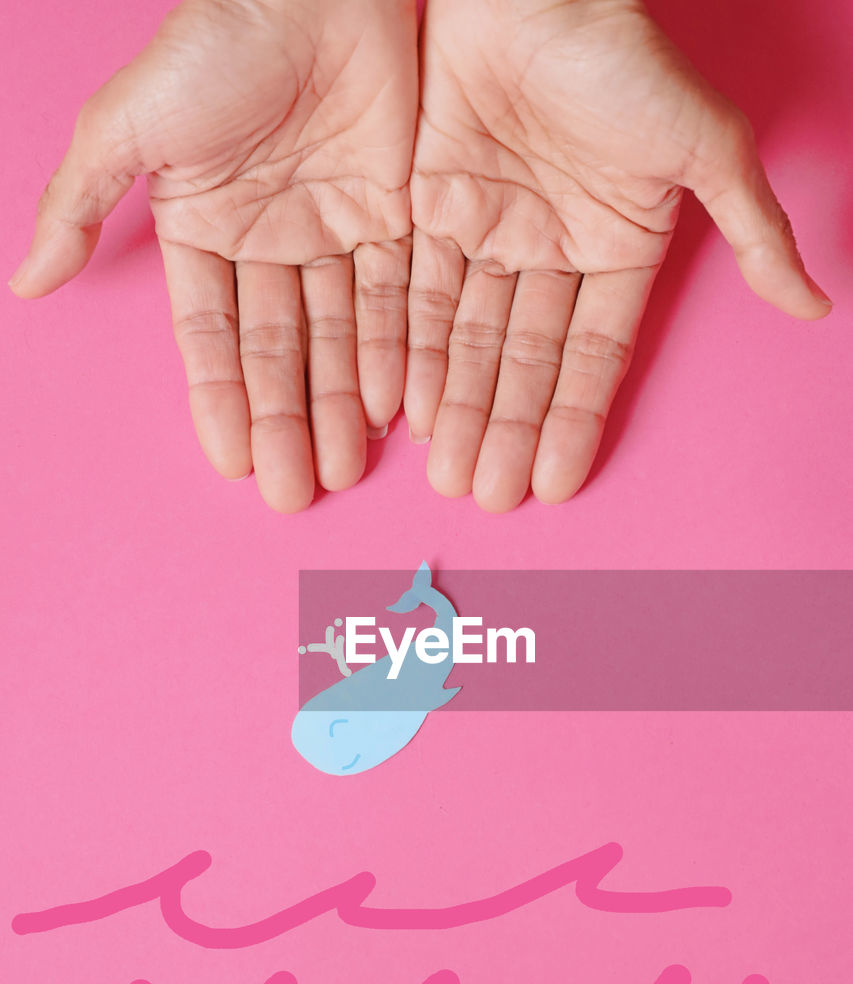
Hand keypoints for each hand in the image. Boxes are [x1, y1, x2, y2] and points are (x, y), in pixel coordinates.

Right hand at [10, 0, 417, 510]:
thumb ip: (79, 205)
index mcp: (204, 230)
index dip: (221, 399)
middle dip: (286, 421)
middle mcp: (269, 242)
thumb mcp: (127, 123)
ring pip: (338, 337)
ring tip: (343, 470)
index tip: (233, 461)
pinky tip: (390, 410)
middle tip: (294, 492)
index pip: (212, 336)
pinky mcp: (392, 216)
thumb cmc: (217, 44)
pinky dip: (390, 351)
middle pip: (280, 351)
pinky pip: (392, 298)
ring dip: (340, 405)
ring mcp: (332, 232)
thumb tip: (26, 285)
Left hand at [406, 0, 831, 511]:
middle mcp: (549, 253)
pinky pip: (420, 291)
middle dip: (503, 428)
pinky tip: (408, 407)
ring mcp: (489, 231)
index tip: (555, 485)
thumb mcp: (706, 148)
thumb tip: (817, 306)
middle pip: (521, 360)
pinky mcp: (431, 206)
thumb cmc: (627, 59)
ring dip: (458, 405)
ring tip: (447, 473)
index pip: (590, 356)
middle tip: (484, 496)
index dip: (571, 420)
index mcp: (615, 251)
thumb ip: (752, 231)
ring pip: (468, 337)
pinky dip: (413, 347)